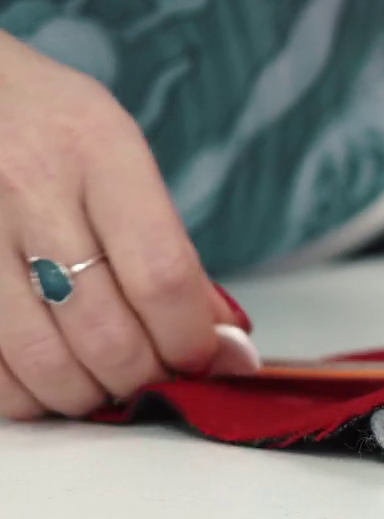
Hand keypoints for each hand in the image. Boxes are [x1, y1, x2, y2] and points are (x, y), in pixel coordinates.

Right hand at [0, 33, 243, 418]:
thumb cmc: (45, 123)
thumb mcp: (118, 153)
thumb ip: (170, 246)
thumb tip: (222, 340)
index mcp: (95, 149)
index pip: (162, 276)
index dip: (193, 339)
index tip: (210, 358)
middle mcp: (27, 186)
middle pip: (106, 331)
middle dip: (146, 377)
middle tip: (160, 376)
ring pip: (43, 361)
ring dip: (89, 395)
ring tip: (108, 383)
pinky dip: (28, 393)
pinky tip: (50, 380)